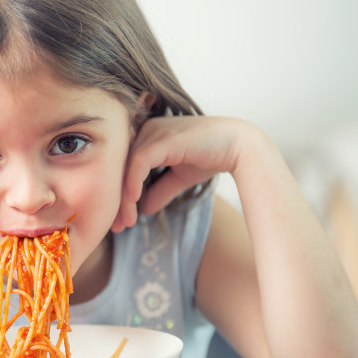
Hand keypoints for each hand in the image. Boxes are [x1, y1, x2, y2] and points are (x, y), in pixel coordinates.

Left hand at [111, 116, 258, 232]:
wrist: (241, 147)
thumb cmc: (211, 157)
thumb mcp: (179, 177)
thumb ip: (160, 190)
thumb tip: (144, 210)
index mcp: (147, 137)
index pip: (124, 168)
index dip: (120, 195)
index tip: (120, 222)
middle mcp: (146, 131)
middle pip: (121, 168)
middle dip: (117, 200)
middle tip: (117, 227)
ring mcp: (154, 132)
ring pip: (127, 168)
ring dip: (124, 198)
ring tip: (126, 222)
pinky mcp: (163, 138)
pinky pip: (139, 162)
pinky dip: (133, 182)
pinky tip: (133, 201)